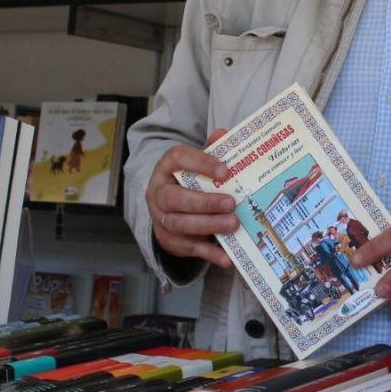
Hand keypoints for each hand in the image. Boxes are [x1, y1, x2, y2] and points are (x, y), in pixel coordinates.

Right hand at [148, 128, 239, 269]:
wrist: (167, 210)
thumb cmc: (189, 182)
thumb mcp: (197, 165)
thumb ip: (210, 151)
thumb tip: (223, 134)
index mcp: (165, 168)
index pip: (178, 159)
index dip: (200, 163)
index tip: (225, 170)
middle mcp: (158, 193)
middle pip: (174, 198)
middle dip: (203, 201)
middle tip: (231, 202)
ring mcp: (161, 218)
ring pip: (179, 224)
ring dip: (207, 225)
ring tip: (233, 224)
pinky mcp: (169, 240)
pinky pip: (187, 248)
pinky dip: (208, 253)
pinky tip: (226, 257)